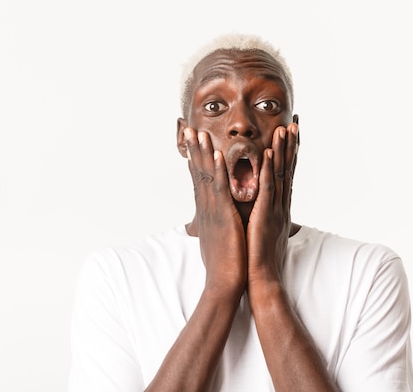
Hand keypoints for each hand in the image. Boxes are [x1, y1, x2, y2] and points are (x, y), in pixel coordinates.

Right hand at [184, 127, 246, 290]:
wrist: (224, 282)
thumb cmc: (223, 263)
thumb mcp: (215, 240)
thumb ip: (212, 227)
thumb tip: (205, 224)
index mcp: (207, 211)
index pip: (199, 180)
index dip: (195, 160)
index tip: (193, 143)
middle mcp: (206, 208)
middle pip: (198, 173)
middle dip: (194, 150)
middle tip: (188, 128)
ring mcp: (213, 211)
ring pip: (207, 177)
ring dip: (203, 153)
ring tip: (199, 132)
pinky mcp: (223, 217)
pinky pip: (220, 189)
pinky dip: (218, 171)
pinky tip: (217, 154)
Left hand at [246, 122, 298, 285]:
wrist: (262, 280)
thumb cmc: (260, 259)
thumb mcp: (263, 232)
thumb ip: (264, 217)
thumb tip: (263, 211)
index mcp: (279, 208)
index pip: (286, 175)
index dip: (290, 155)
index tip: (292, 135)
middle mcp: (281, 205)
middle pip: (288, 170)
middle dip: (291, 146)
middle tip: (295, 123)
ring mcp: (275, 210)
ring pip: (281, 175)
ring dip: (283, 151)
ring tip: (285, 129)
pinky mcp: (265, 216)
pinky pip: (267, 189)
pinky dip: (269, 170)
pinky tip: (268, 153)